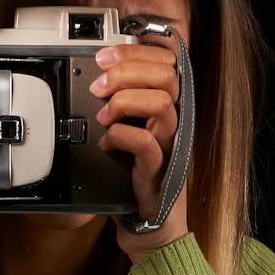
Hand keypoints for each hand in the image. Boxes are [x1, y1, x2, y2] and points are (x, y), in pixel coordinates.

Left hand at [88, 41, 189, 263]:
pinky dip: (120, 136)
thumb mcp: (129, 128)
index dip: (136, 51)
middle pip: (166, 75)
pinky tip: (107, 144)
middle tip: (99, 85)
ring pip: (161, 103)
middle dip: (126, 71)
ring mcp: (171, 145)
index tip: (105, 57)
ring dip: (124, 102)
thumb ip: (123, 100)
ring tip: (104, 116)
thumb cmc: (138, 175)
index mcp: (168, 106)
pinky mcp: (159, 170)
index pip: (168, 61)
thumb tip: (102, 72)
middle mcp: (175, 122)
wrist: (148, 223)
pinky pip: (145, 142)